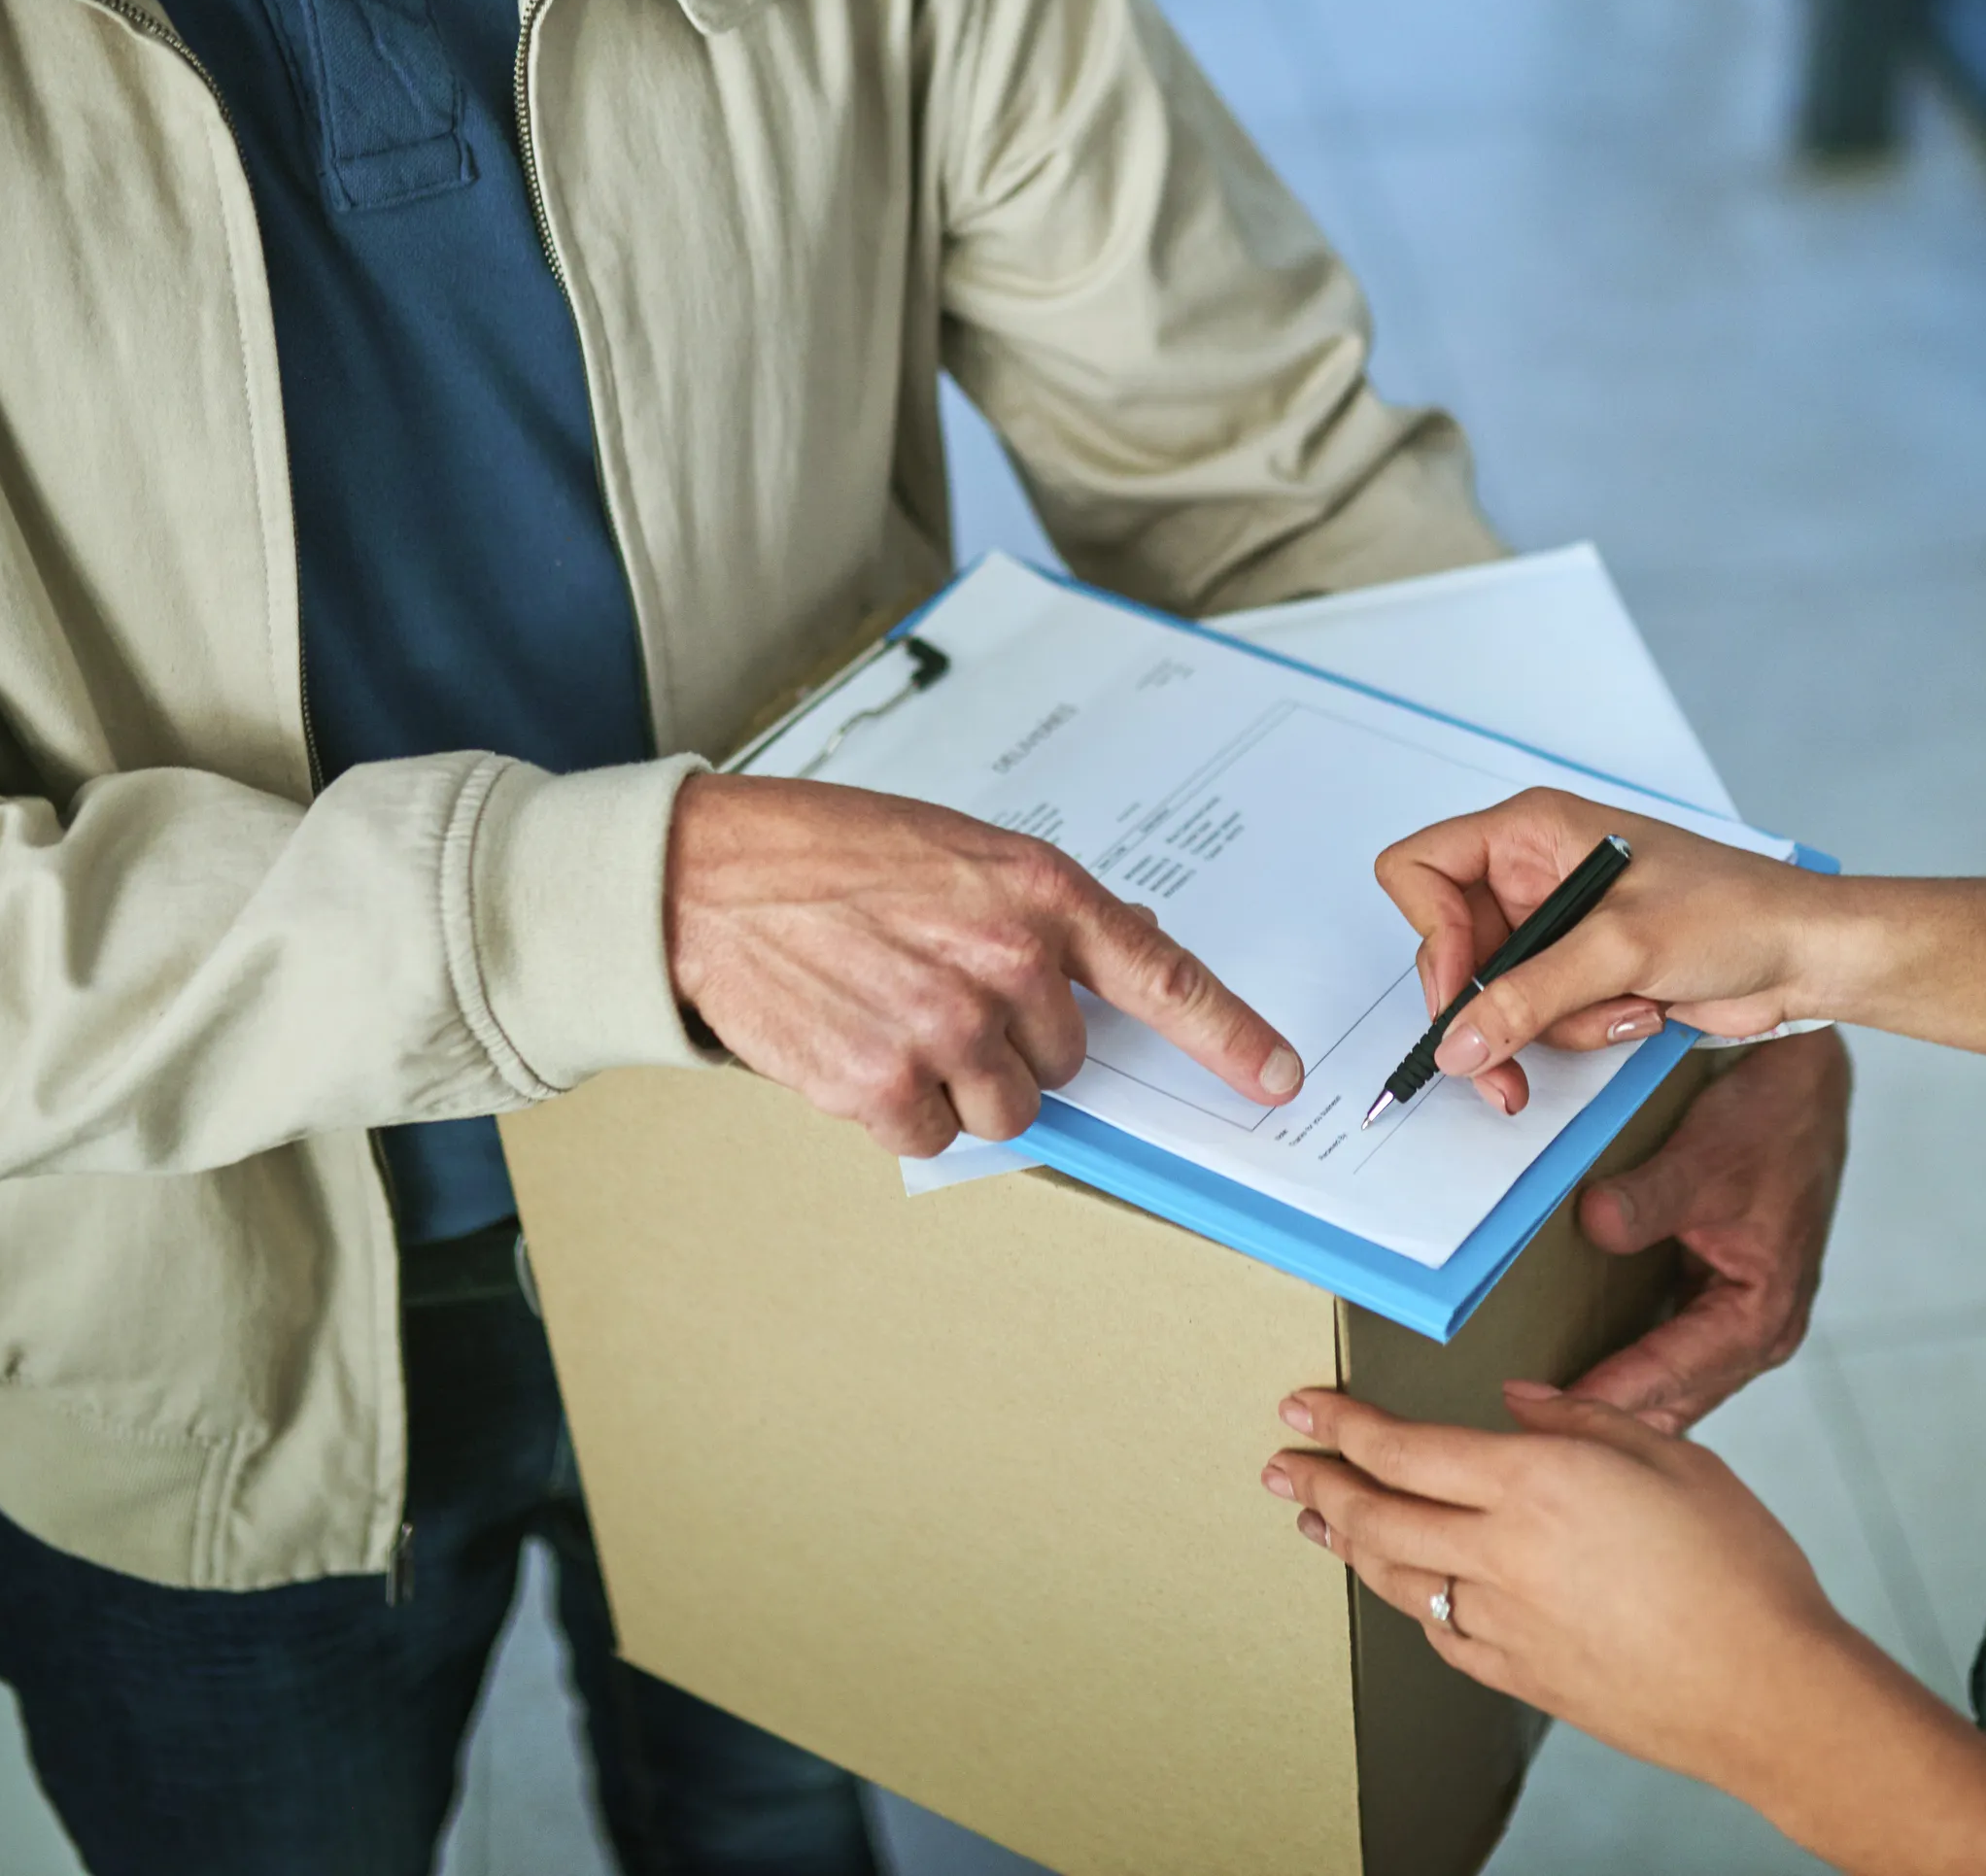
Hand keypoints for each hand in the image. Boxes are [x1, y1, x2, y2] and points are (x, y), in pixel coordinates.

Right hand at [664, 773, 1301, 1156]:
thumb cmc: (833, 851)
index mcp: (1039, 894)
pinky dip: (898, 1109)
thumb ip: (1051, 906)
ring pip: (1006, 1111)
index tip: (1276, 1077)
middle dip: (1015, 1042)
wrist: (709, 876)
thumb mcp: (963, 849)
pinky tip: (857, 1043)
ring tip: (895, 1014)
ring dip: (959, 1084)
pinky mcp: (880, 1083)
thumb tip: (1134, 941)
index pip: (1165, 977)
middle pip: (1067, 1063)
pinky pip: (931, 1136)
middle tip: (940, 988)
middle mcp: (1006, 962)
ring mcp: (945, 1028)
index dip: (1230, 1037)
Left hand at [1264, 1384, 1857, 1798]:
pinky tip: (1408, 1590)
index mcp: (1537, 1484)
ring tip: (1321, 1520)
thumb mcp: (1671, 1457)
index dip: (1343, 1424)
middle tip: (1285, 1465)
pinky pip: (1443, 1634)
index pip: (1406, 1448)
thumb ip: (1583, 1418)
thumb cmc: (1740, 1571)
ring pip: (1397, 1578)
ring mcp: (1507, 1624)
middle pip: (1378, 1515)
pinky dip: (1412, 1603)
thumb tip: (1518, 1400)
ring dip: (1348, 1543)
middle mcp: (1504, 1554)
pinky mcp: (1522, 1677)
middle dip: (1321, 1483)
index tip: (1305, 1408)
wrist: (1768, 1692)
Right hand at [1375, 790, 1845, 1093]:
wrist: (1805, 955)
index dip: (1430, 932)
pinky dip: (1585, 1030)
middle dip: (1489, 1010)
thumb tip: (1460, 1041)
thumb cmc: (1735, 911)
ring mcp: (1556, 926)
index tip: (1464, 989)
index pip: (1421, 868)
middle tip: (1502, 1069)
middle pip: (1450, 948)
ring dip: (1556, 1024)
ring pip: (1497, 996)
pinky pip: (1541, 1018)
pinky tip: (1642, 1011)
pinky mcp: (1581, 971)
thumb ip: (1530, 996)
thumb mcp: (1622, 948)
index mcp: (1531, 831)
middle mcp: (1532, 873)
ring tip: (1627, 1007)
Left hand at [1570, 1027, 1849, 1430]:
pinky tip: (1575, 1368)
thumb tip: (1594, 1225)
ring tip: (1535, 1415)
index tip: (1533, 1413)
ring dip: (1614, 1401)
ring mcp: (1741, 1324)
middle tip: (1519, 1427)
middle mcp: (1757, 1335)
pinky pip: (1670, 1356)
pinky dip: (1628, 1368)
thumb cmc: (1771, 1123)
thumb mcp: (1705, 1158)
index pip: (1666, 1376)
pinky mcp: (1722, 1303)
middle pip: (1669, 1404)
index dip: (1599, 1397)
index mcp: (1761, 1317)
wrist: (1804, 1086)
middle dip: (1602, 1421)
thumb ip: (1649, 1199)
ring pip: (1671, 1390)